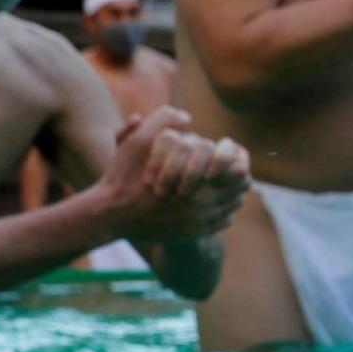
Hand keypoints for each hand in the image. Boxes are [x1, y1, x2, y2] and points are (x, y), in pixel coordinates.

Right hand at [102, 107, 251, 242]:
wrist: (111, 215)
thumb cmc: (123, 176)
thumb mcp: (138, 141)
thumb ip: (162, 119)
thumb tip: (186, 116)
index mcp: (197, 182)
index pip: (238, 168)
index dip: (235, 156)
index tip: (224, 150)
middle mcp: (203, 205)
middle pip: (241, 187)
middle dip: (235, 174)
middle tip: (226, 165)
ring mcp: (200, 223)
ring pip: (233, 205)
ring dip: (230, 191)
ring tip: (219, 180)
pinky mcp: (193, 234)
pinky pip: (222, 221)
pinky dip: (221, 210)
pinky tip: (209, 200)